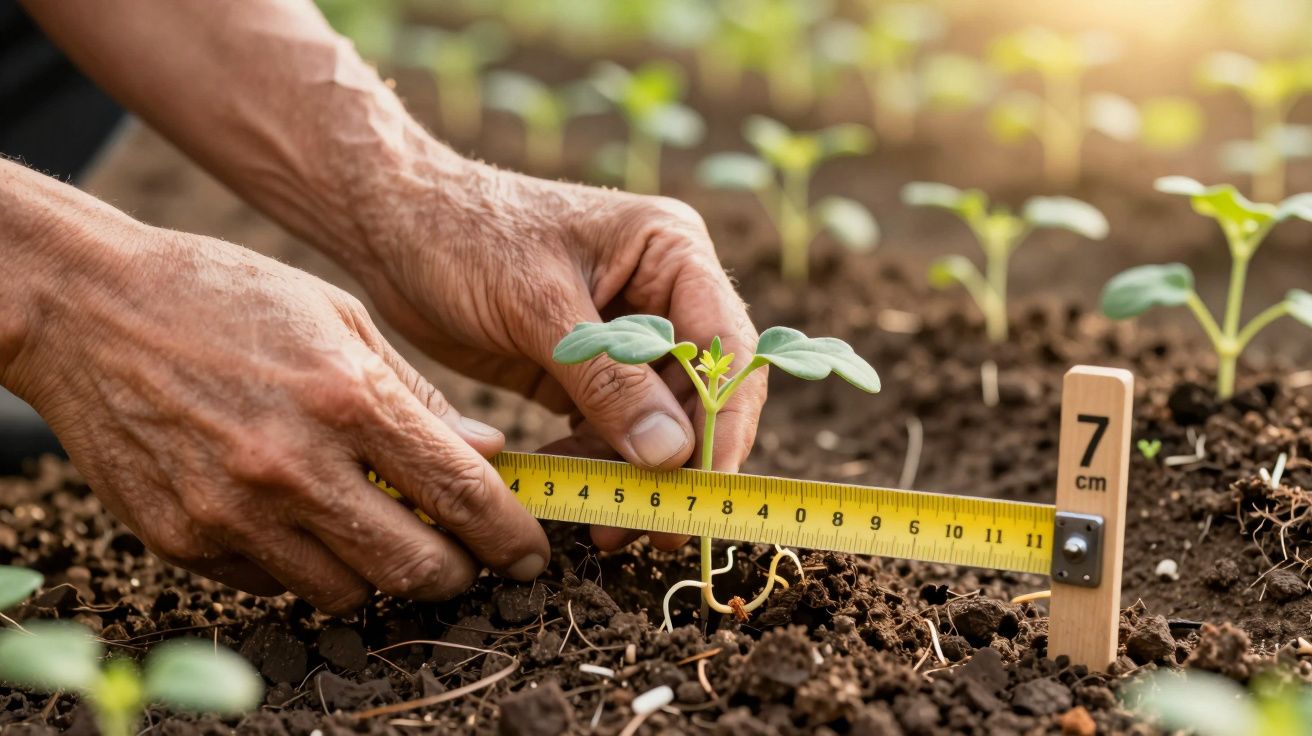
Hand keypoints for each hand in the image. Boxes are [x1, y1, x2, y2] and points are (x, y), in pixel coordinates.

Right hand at [6, 210, 548, 614]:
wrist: (89, 306)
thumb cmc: (226, 298)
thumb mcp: (339, 317)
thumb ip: (416, 394)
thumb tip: (487, 452)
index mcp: (347, 397)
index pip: (460, 492)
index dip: (510, 534)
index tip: (530, 552)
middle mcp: (294, 465)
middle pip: (414, 565)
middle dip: (458, 572)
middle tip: (468, 560)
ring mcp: (233, 512)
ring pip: (347, 593)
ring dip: (381, 575)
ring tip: (381, 533)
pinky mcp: (183, 541)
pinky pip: (272, 585)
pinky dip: (304, 566)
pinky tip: (301, 521)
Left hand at [356, 160, 767, 550]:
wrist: (393, 227)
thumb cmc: (465, 236)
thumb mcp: (538, 305)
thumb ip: (607, 378)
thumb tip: (671, 454)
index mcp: (672, 253)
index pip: (726, 349)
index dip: (724, 423)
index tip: (702, 488)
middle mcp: (664, 293)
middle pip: (701, 394)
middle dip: (679, 463)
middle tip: (655, 526)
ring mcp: (627, 334)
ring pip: (660, 420)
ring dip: (637, 473)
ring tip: (606, 523)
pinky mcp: (588, 367)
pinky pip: (613, 426)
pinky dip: (598, 460)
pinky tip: (570, 483)